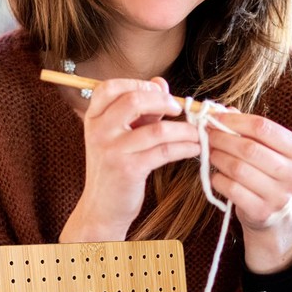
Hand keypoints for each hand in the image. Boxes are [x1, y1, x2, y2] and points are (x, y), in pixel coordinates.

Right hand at [60, 77, 199, 242]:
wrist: (101, 208)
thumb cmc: (114, 168)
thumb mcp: (120, 135)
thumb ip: (139, 109)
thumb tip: (160, 83)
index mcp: (94, 118)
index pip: (111, 87)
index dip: (138, 85)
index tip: (159, 93)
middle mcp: (99, 131)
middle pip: (133, 100)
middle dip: (164, 101)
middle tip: (180, 109)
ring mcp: (112, 150)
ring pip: (157, 130)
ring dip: (184, 129)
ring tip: (197, 133)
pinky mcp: (129, 169)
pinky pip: (164, 151)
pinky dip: (185, 147)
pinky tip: (194, 148)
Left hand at [207, 111, 291, 272]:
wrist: (274, 212)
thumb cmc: (266, 171)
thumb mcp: (265, 148)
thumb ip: (245, 128)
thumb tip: (219, 111)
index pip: (263, 127)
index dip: (234, 121)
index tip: (214, 118)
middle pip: (249, 148)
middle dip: (222, 139)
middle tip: (207, 135)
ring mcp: (279, 195)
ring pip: (238, 169)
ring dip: (217, 157)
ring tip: (210, 153)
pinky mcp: (261, 211)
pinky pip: (231, 189)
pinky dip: (218, 178)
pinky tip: (216, 174)